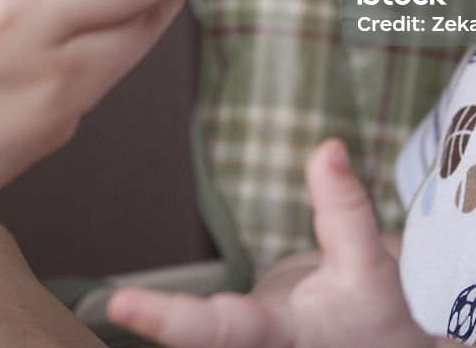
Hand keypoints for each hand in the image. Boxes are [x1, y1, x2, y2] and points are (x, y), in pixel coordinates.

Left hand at [108, 140, 447, 347]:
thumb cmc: (375, 316)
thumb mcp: (369, 264)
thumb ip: (344, 207)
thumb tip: (327, 147)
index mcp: (283, 339)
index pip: (221, 332)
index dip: (169, 322)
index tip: (120, 303)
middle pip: (192, 347)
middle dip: (151, 330)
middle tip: (100, 308)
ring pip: (189, 346)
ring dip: (151, 329)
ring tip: (105, 311)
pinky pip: (194, 340)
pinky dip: (163, 327)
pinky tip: (126, 317)